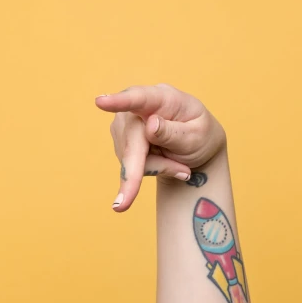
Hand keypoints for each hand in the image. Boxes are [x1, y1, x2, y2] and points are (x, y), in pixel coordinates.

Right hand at [95, 84, 226, 211]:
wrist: (197, 146)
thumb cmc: (200, 135)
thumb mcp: (198, 136)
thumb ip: (174, 132)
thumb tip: (150, 126)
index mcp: (164, 98)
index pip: (140, 98)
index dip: (120, 101)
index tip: (101, 102)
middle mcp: (139, 107)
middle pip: (131, 140)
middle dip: (132, 171)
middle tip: (123, 204)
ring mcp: (127, 124)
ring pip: (131, 156)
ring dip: (156, 168)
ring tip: (181, 167)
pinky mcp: (122, 141)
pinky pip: (131, 164)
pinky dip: (151, 170)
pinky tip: (168, 164)